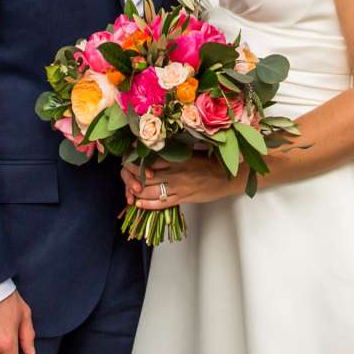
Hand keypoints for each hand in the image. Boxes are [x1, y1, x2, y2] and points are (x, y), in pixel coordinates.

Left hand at [127, 156, 245, 211]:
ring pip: (151, 191)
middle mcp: (175, 173)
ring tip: (130, 189)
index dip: (136, 160)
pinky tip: (139, 203)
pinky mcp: (183, 199)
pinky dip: (148, 204)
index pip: (150, 159)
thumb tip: (155, 150)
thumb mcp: (191, 152)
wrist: (227, 177)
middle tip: (125, 174)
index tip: (128, 158)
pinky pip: (162, 203)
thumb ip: (174, 152)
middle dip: (133, 176)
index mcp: (177, 159)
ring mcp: (179, 187)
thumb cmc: (210, 162)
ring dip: (137, 191)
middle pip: (147, 176)